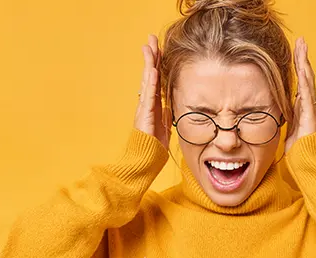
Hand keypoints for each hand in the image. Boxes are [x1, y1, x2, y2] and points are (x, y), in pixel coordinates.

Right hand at [134, 34, 171, 149]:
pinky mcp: (144, 116)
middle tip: (152, 38)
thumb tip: (171, 103)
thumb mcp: (165, 127)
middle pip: (149, 75)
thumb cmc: (153, 147)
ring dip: (149, 63)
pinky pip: (148, 96)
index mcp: (153, 105)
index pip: (156, 80)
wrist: (144, 161)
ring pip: (147, 81)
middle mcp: (147, 103)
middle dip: (151, 56)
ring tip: (150, 47)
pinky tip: (151, 70)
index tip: (160, 49)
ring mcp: (144, 108)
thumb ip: (167, 114)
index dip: (158, 64)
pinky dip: (150, 82)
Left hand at [285, 37, 315, 154]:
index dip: (297, 66)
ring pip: (308, 79)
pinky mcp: (311, 113)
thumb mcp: (283, 129)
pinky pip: (308, 92)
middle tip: (301, 41)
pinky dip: (306, 79)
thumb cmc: (296, 150)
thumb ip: (279, 120)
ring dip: (305, 62)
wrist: (306, 162)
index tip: (294, 52)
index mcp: (300, 107)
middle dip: (303, 58)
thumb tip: (265, 117)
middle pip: (306, 75)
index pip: (299, 81)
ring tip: (303, 46)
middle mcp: (307, 104)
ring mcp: (311, 107)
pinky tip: (303, 67)